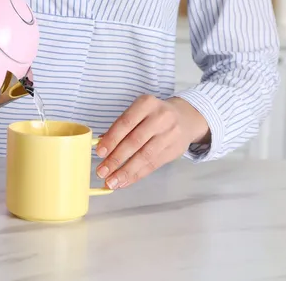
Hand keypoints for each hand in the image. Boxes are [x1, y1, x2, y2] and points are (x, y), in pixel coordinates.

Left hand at [95, 95, 209, 188]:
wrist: (185, 118)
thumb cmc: (152, 116)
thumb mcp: (137, 112)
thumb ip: (120, 128)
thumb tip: (100, 146)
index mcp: (146, 104)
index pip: (126, 123)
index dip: (112, 139)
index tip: (99, 153)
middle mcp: (160, 118)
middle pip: (135, 141)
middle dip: (116, 159)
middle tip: (101, 171)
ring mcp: (170, 134)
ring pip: (144, 156)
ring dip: (125, 171)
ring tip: (111, 181)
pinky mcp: (175, 150)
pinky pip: (153, 165)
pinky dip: (136, 175)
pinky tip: (125, 181)